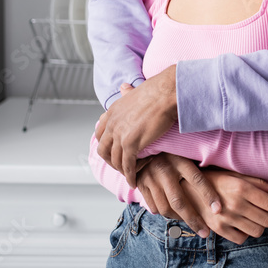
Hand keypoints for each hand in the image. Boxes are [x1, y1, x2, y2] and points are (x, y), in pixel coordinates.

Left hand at [95, 70, 177, 187]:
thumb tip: (123, 87)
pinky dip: (130, 175)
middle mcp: (112, 124)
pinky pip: (128, 166)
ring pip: (115, 160)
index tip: (114, 151)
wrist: (167, 92)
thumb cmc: (157, 90)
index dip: (106, 145)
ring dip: (122, 170)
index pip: (100, 134)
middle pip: (104, 150)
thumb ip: (127, 93)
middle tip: (121, 166)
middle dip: (111, 161)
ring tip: (132, 174)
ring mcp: (120, 135)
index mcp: (112, 112)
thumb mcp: (135, 91)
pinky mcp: (131, 144)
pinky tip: (134, 181)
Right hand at [136, 154, 267, 243]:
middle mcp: (236, 205)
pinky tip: (244, 224)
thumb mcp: (236, 175)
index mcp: (242, 189)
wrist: (185, 188)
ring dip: (261, 225)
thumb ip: (258, 183)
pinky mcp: (218, 229)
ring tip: (258, 217)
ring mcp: (227, 219)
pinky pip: (241, 238)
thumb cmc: (213, 178)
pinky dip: (246, 233)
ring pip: (257, 231)